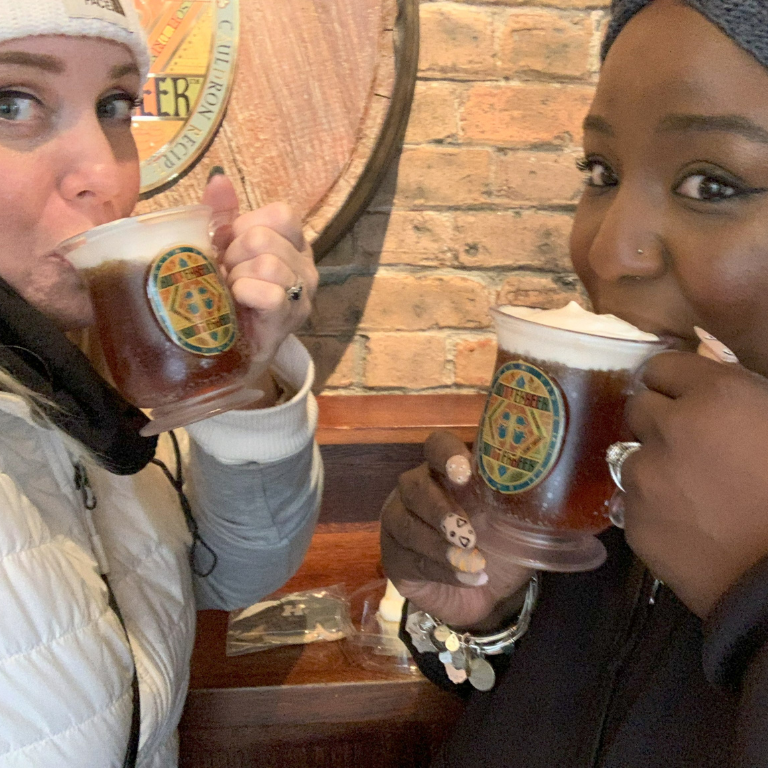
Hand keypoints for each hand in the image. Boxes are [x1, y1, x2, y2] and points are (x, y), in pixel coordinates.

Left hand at [202, 173, 317, 388]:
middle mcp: (306, 266)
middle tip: (228, 276)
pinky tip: (239, 305)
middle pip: (264, 237)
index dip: (246, 227)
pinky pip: (269, 293)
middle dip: (234, 256)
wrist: (228, 349)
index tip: (231, 249)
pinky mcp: (290, 318)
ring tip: (232, 293)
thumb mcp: (223, 249)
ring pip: (266, 264)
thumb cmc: (228, 295)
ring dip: (237, 278)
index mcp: (293, 243)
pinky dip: (245, 295)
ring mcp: (302, 294)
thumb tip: (218, 179)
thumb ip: (222, 214)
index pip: (281, 214)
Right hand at [380, 430, 533, 628]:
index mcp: (450, 472)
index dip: (446, 454)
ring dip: (438, 545)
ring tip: (473, 564)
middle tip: (468, 534)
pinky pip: (406, 557)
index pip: (436, 445)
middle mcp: (419, 489)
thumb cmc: (502, 548)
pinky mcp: (393, 556)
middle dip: (439, 508)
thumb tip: (563, 489)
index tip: (464, 474)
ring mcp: (400, 521)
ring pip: (403, 522)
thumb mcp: (519, 523)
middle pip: (412, 483)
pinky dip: (439, 570)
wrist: (485, 592)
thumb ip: (525, 502)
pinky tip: (467, 578)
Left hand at [623, 351, 767, 616]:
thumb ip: (739, 400)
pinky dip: (653, 509)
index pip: (661, 366)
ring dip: (653, 466)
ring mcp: (644, 478)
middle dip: (659, 420)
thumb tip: (710, 393)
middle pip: (638, 407)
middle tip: (689, 445)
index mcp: (716, 396)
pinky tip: (687, 526)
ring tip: (691, 493)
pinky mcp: (634, 523)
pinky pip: (633, 503)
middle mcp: (668, 429)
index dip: (674, 382)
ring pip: (630, 456)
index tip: (683, 397)